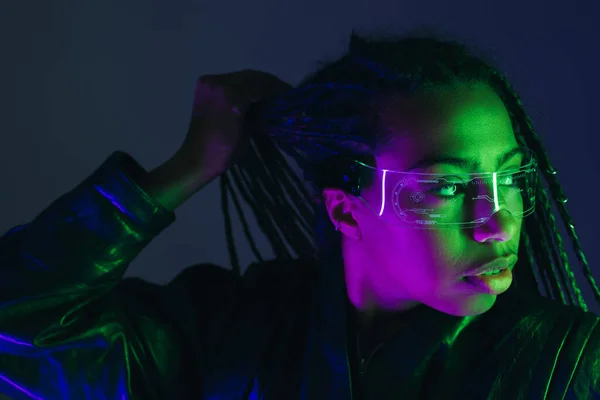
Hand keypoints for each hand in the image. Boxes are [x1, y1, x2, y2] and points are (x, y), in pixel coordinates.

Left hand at [143, 70, 290, 210]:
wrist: (197, 158)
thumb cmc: (225, 151)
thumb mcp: (250, 131)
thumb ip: (262, 114)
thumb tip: (277, 107)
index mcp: (232, 94)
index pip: (261, 84)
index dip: (278, 89)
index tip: (291, 94)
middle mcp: (219, 82)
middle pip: (251, 76)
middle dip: (269, 84)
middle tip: (283, 93)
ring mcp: (210, 83)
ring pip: (241, 77)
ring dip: (257, 84)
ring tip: (271, 94)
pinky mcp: (205, 87)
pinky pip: (230, 81)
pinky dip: (243, 86)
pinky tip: (253, 95)